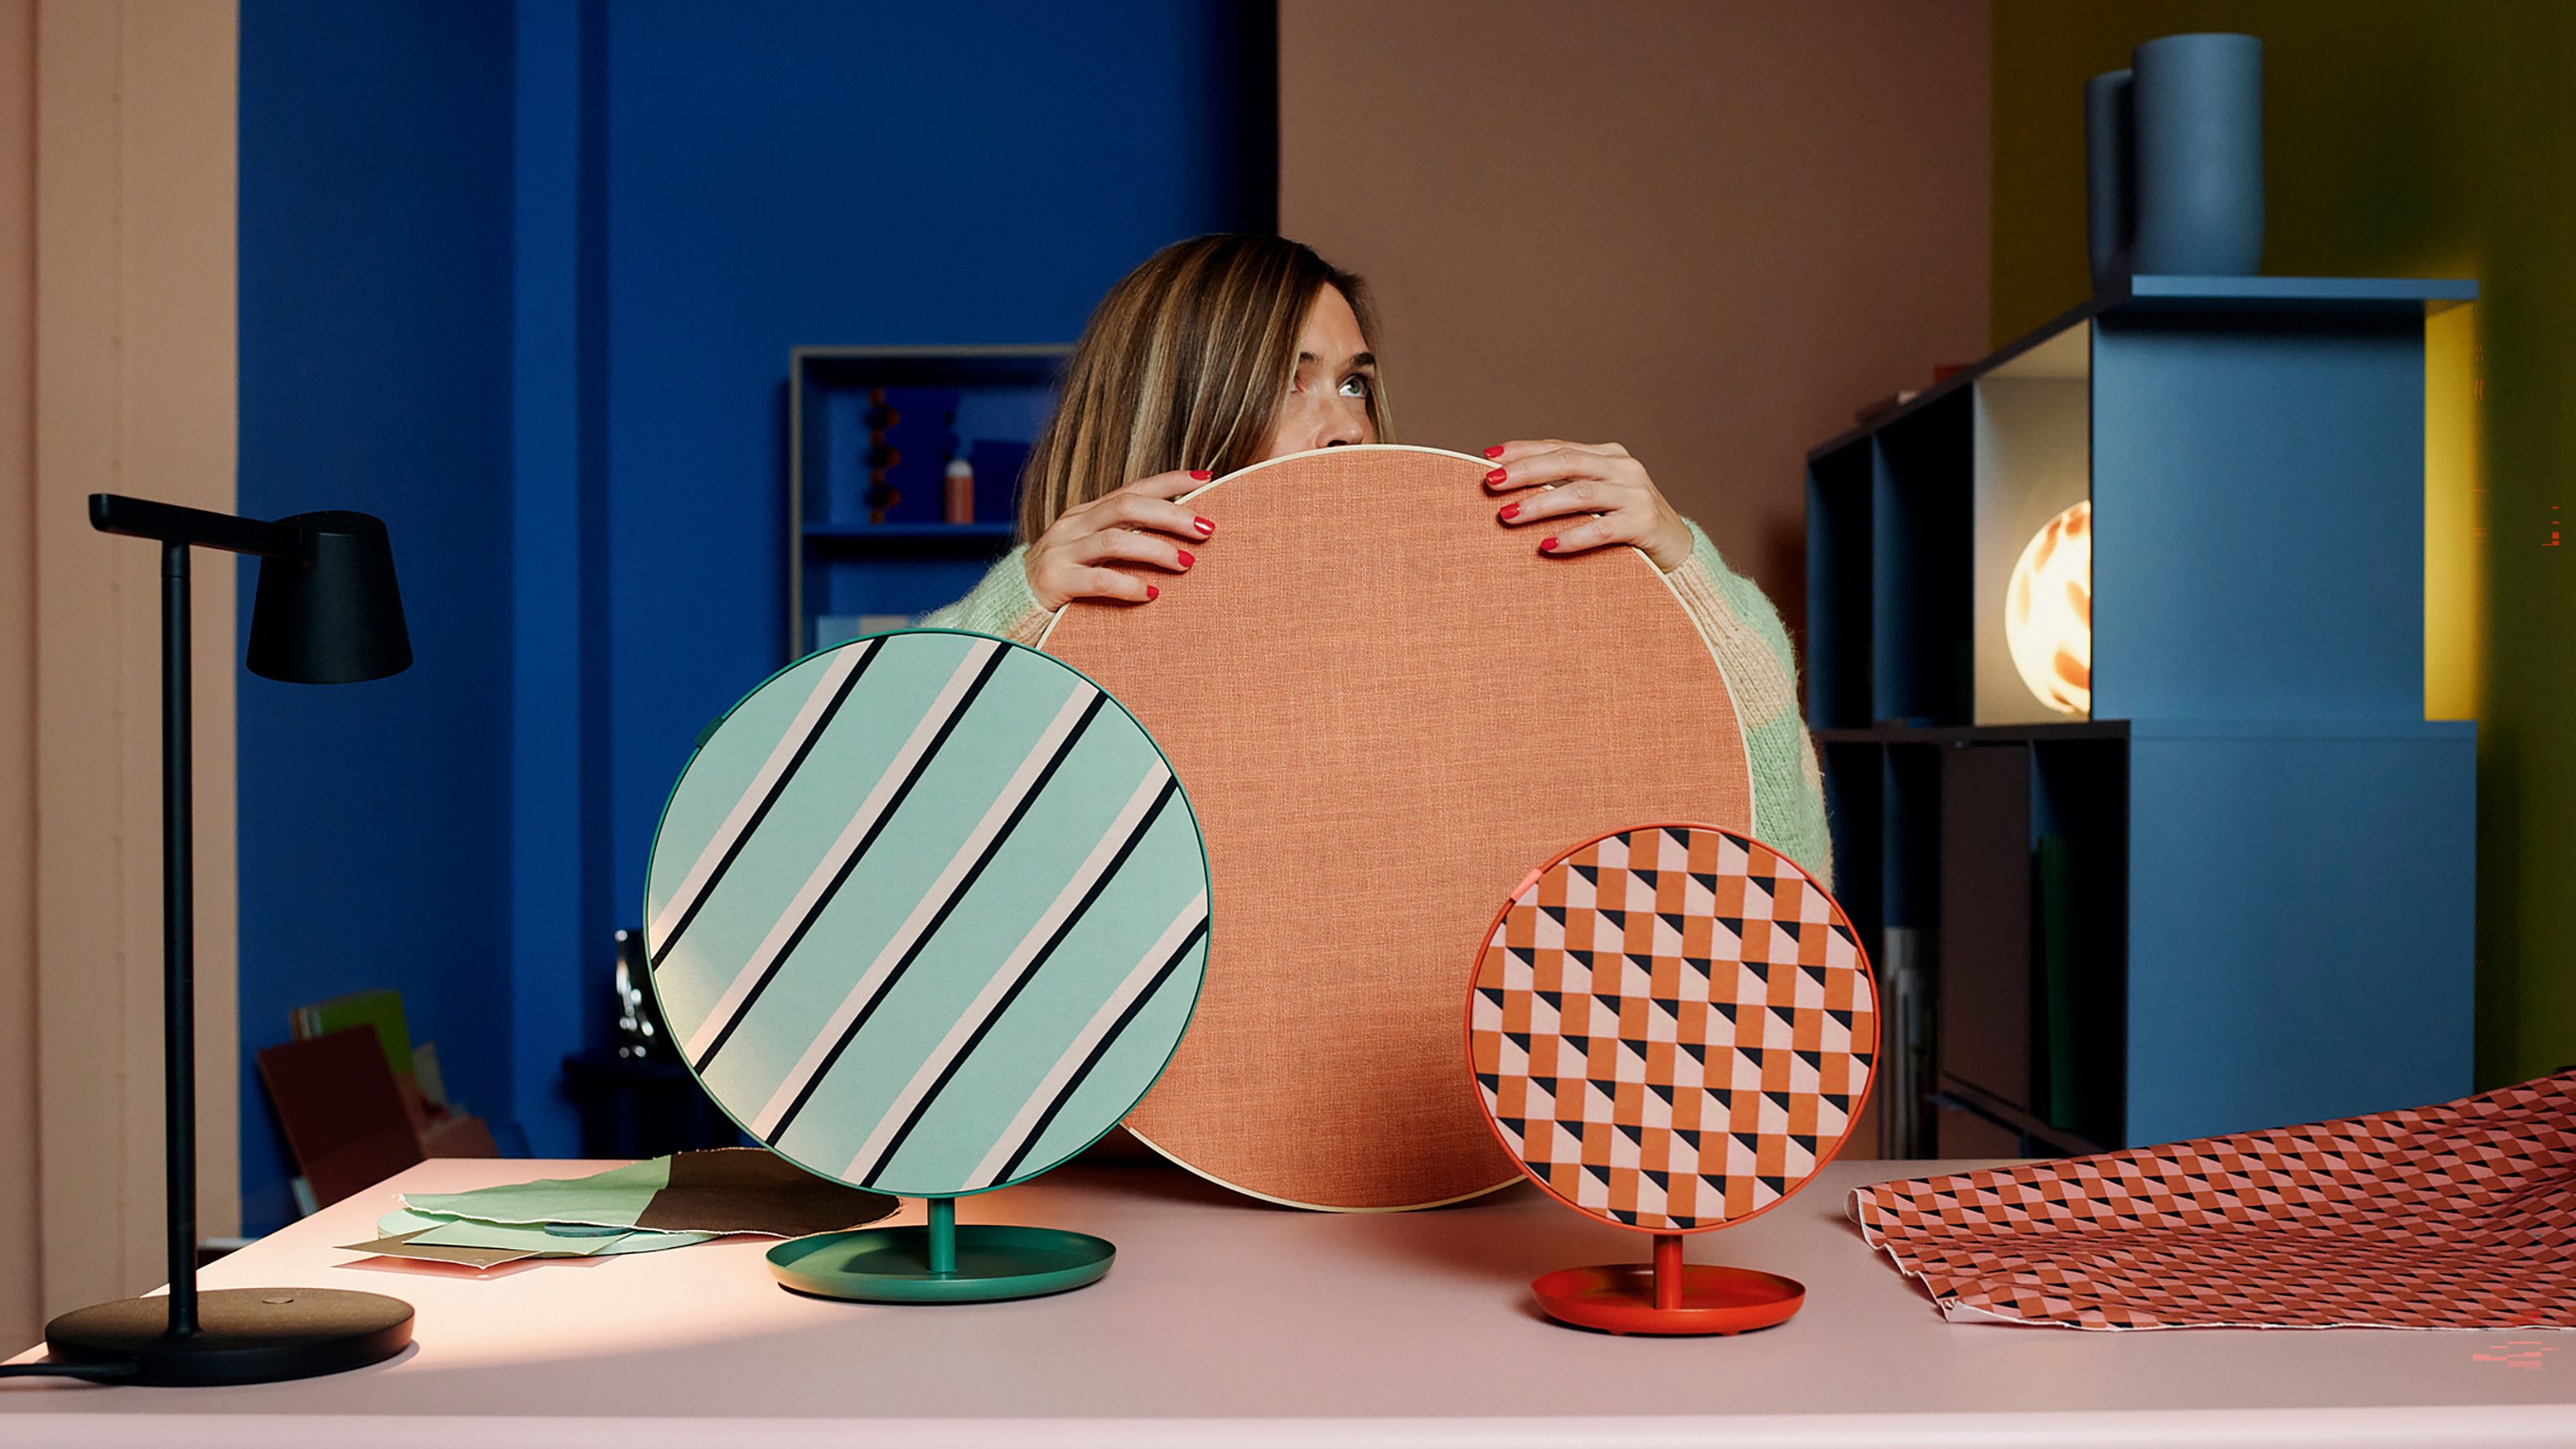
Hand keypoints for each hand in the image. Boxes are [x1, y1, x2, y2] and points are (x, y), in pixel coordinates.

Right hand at [1024, 469, 1216, 610]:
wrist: (1009, 605)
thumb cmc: (1064, 580)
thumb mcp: (1091, 552)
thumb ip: (1124, 539)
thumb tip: (1179, 536)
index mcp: (1085, 513)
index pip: (1133, 488)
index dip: (1170, 481)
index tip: (1206, 478)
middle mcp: (1072, 526)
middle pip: (1127, 506)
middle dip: (1172, 514)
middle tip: (1207, 528)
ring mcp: (1060, 551)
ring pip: (1115, 540)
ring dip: (1156, 550)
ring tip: (1186, 563)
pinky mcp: (1053, 581)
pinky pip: (1099, 580)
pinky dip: (1129, 585)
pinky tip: (1151, 594)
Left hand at [1481, 440, 1692, 572]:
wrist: (1679, 551)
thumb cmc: (1626, 523)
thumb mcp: (1599, 496)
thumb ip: (1566, 485)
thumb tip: (1507, 485)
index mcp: (1609, 455)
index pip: (1559, 446)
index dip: (1523, 450)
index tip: (1488, 457)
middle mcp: (1624, 468)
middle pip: (1567, 462)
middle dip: (1526, 471)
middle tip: (1491, 483)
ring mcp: (1637, 494)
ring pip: (1581, 493)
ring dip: (1541, 504)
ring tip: (1508, 516)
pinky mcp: (1645, 524)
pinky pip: (1603, 529)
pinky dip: (1573, 537)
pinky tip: (1547, 545)